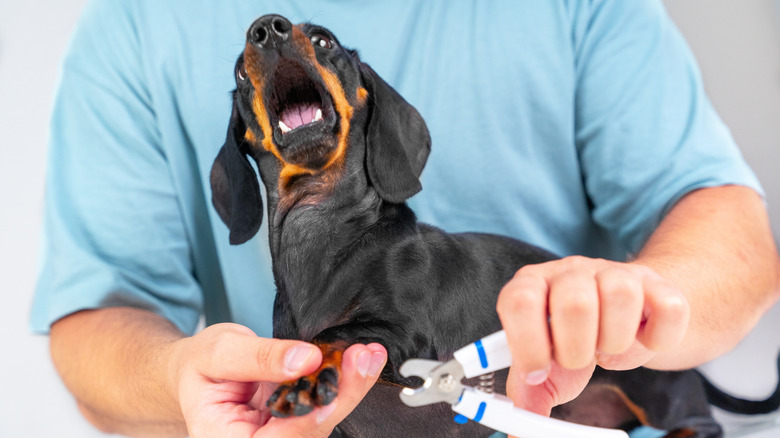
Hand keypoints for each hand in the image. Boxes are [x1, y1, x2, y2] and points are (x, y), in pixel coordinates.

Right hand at [174, 323, 385, 436]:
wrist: (196, 371)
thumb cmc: (199, 367)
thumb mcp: (218, 352)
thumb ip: (259, 357)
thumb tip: (305, 359)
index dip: (308, 419)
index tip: (331, 388)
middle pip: (309, 432)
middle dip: (341, 396)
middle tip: (364, 360)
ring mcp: (282, 434)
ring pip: (323, 420)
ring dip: (349, 387)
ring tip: (368, 355)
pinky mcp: (298, 419)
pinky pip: (323, 404)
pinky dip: (343, 381)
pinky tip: (359, 359)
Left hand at [496, 256, 689, 415]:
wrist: (624, 314)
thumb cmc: (574, 340)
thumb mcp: (546, 365)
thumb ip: (529, 393)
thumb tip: (517, 433)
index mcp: (533, 285)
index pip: (520, 301)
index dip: (527, 344)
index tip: (537, 375)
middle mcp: (571, 271)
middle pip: (574, 301)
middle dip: (576, 349)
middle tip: (579, 362)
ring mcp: (615, 272)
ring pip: (622, 294)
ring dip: (616, 341)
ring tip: (607, 350)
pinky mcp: (657, 284)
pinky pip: (670, 307)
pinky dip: (658, 338)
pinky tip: (642, 341)